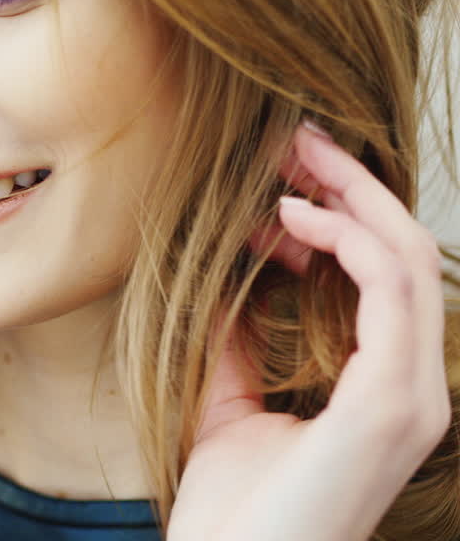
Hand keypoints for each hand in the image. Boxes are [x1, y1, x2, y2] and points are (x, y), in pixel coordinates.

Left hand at [166, 122, 448, 540]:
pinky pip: (390, 292)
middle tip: (296, 139)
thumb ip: (238, 343)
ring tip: (292, 157)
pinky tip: (289, 216)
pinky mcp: (390, 407)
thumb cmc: (234, 511)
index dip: (340, 218)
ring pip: (409, 259)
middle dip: (355, 186)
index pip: (387, 279)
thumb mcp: (229, 405)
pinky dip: (347, 239)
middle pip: (407, 254)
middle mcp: (412, 390)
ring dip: (353, 195)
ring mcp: (411, 399)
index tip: (275, 187)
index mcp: (384, 389)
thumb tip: (231, 275)